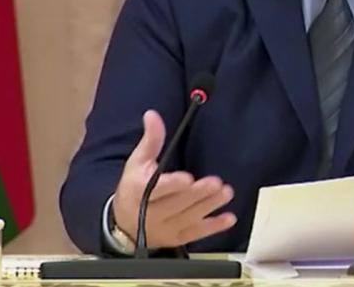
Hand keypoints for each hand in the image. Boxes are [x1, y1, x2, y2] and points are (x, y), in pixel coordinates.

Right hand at [112, 110, 236, 248]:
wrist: (123, 224)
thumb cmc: (133, 186)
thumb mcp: (137, 162)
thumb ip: (150, 139)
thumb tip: (152, 114)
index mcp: (139, 192)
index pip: (156, 190)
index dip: (172, 185)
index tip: (187, 178)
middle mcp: (151, 214)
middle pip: (177, 204)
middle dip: (198, 194)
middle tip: (217, 183)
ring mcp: (165, 229)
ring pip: (189, 218)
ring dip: (210, 206)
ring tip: (227, 193)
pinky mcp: (176, 239)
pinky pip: (196, 234)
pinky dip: (213, 228)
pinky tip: (230, 218)